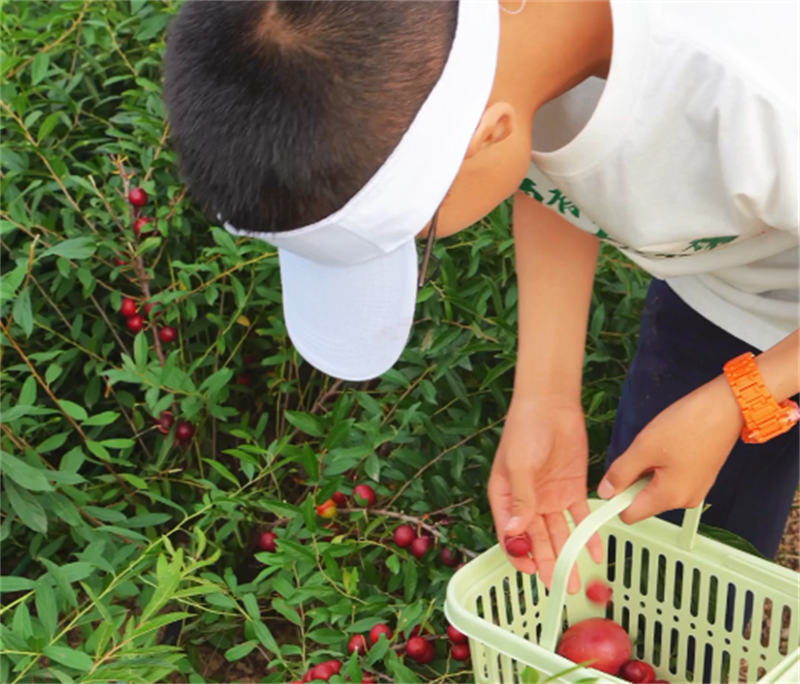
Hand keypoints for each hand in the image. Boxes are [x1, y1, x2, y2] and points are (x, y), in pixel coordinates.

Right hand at [488, 396, 603, 592]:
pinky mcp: (572, 488)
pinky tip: (595, 552)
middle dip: (547, 563)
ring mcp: (550, 496)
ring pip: (559, 533)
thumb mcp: (519, 466)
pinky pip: (579, 517)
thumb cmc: (525, 431)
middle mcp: (527, 501)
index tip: (531, 572)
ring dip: (567, 554)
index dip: (519, 555)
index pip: (510, 535)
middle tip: (560, 585)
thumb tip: (516, 533)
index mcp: (505, 497)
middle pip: (536, 539)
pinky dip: (587, 534)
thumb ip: (521, 500)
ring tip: (577, 579)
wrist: (551, 404)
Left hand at [598, 376, 743, 523]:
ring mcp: (695, 489)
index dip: (614, 500)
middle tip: (641, 453)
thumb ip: (621, 473)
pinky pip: (670, 479)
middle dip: (633, 479)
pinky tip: (669, 446)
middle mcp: (684, 500)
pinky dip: (662, 465)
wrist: (726, 408)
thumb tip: (605, 492)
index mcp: (670, 498)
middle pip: (642, 500)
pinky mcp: (700, 477)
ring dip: (648, 470)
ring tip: (658, 446)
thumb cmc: (689, 425)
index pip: (629, 514)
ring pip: (656, 488)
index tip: (609, 481)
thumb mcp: (644, 447)